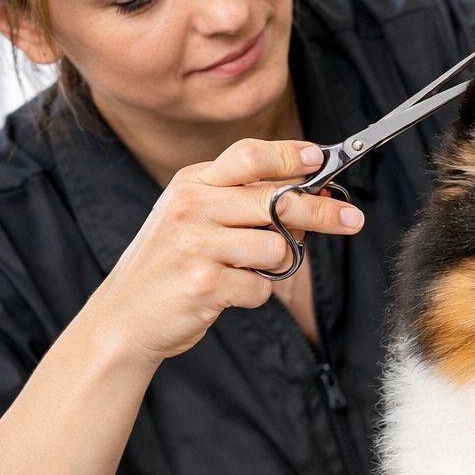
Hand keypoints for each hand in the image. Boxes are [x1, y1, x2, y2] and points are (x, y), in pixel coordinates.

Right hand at [93, 137, 363, 366]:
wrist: (122, 318)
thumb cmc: (168, 267)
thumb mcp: (192, 218)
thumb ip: (239, 202)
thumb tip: (306, 194)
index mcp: (192, 183)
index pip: (249, 155)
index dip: (291, 156)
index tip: (321, 160)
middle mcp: (193, 207)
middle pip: (279, 200)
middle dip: (323, 211)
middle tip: (352, 219)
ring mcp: (197, 245)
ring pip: (276, 246)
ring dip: (274, 265)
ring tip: (245, 270)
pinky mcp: (205, 283)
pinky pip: (261, 286)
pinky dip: (255, 293)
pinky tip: (228, 293)